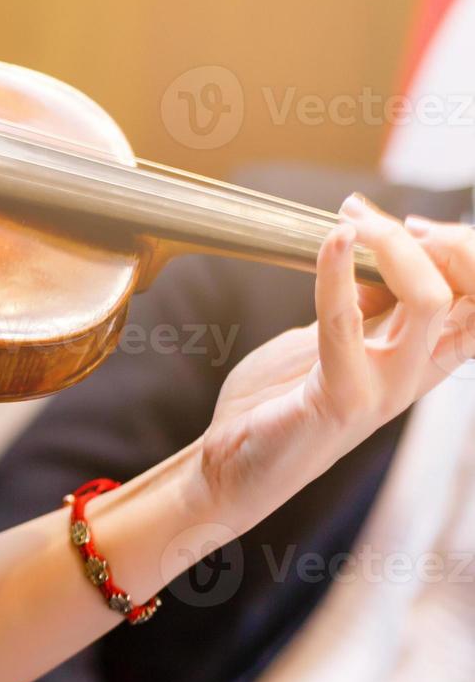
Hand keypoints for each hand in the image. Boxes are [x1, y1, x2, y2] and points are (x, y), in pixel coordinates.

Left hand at [195, 194, 474, 531]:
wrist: (230, 467)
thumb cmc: (279, 403)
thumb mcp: (333, 343)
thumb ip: (367, 308)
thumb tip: (384, 255)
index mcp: (419, 359)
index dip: (463, 252)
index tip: (411, 223)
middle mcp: (413, 375)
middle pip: (472, 294)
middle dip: (443, 240)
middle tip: (369, 215)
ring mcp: (384, 389)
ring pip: (432, 301)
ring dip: (393, 247)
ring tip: (352, 221)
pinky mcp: (342, 397)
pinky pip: (347, 321)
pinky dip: (338, 272)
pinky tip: (331, 242)